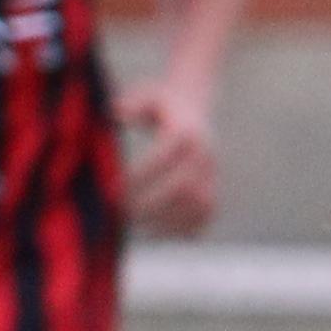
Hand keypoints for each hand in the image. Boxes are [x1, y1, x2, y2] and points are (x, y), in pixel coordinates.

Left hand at [119, 87, 219, 237]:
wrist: (195, 100)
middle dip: (153, 204)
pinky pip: (207, 214)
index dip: (141, 175)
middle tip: (121, 216)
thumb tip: (116, 112)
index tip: (115, 189)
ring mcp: (213, 172)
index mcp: (186, 131)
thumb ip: (130, 105)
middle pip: (184, 186)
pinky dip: (185, 229)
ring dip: (169, 220)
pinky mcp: (215, 186)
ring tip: (137, 228)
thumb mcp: (146, 96)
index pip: (164, 156)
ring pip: (200, 204)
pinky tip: (157, 234)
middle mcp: (205, 153)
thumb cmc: (160, 102)